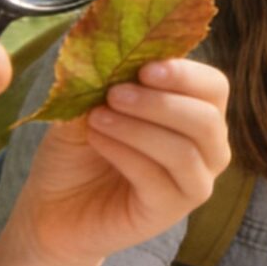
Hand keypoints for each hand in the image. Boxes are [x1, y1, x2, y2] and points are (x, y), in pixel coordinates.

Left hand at [5, 59, 227, 265]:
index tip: (144, 68)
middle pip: (208, 119)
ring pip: (185, 151)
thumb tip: (120, 52)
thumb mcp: (88, 105)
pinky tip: (97, 140)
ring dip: (139, 128)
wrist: (52, 209)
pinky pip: (158, 179)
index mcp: (196, 115)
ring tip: (97, 118)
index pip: (214, 87)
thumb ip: (110, 81)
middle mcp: (207, 150)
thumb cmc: (78, 153)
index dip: (186, 74)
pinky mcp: (168, 213)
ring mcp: (193, 185)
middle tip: (115, 93)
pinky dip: (126, 154)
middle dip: (161, 102)